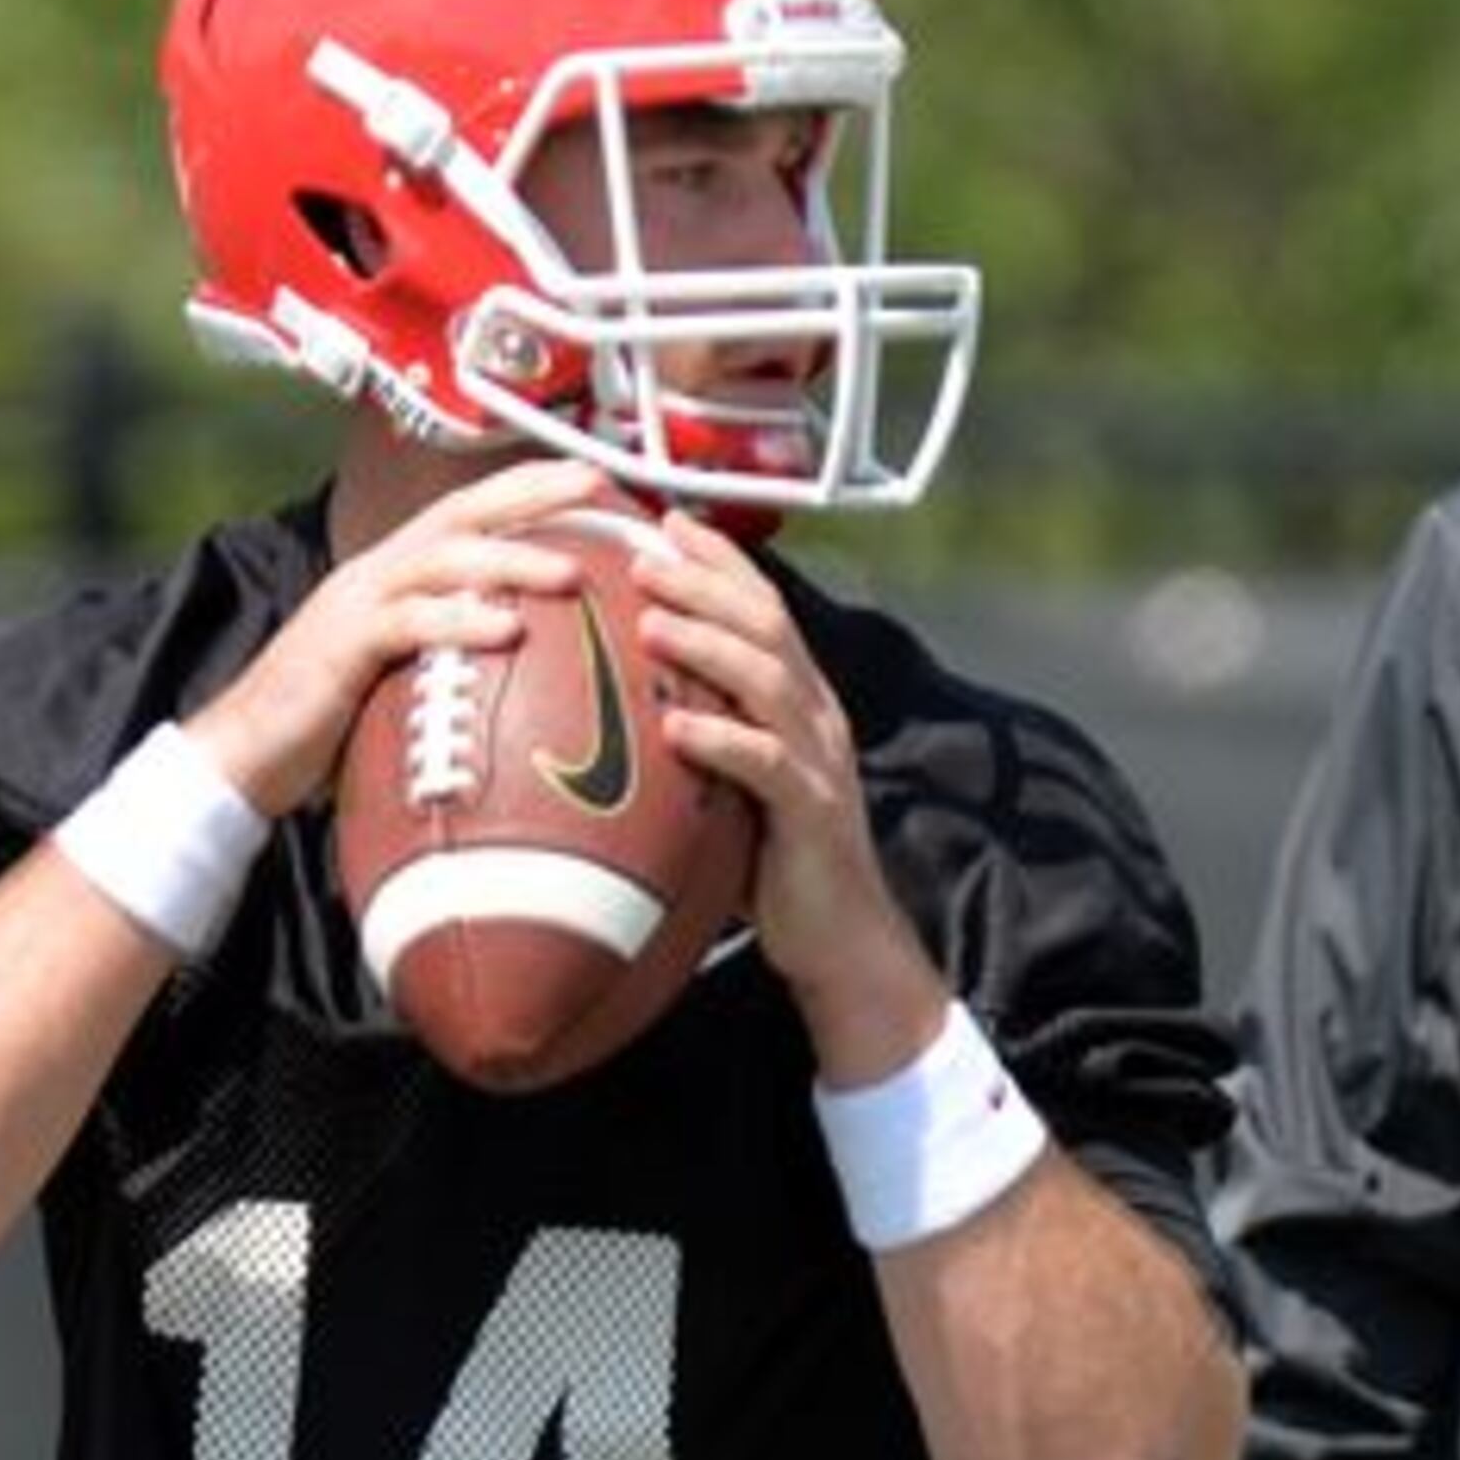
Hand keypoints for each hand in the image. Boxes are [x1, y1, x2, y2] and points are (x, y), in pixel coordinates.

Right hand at [184, 458, 609, 816]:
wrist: (247, 753)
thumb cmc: (334, 722)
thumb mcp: (412, 678)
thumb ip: (462, 659)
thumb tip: (537, 667)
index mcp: (401, 576)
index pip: (470, 513)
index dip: (528, 489)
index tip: (593, 480)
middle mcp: (380, 574)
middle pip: (463, 513)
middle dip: (531, 494)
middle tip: (596, 487)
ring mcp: (358, 603)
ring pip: (442, 560)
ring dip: (511, 559)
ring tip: (572, 571)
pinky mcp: (342, 646)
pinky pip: (408, 624)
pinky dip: (461, 622)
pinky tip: (508, 629)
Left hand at [620, 508, 947, 1080]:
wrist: (842, 939)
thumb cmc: (775, 863)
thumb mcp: (733, 783)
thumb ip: (697, 735)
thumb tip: (617, 702)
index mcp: (800, 700)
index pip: (764, 607)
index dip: (718, 559)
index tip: (661, 519)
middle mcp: (816, 716)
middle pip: (765, 625)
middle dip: (704, 581)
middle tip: (641, 552)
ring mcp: (819, 760)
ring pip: (768, 680)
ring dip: (707, 643)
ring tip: (649, 619)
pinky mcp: (812, 812)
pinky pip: (766, 764)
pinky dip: (720, 738)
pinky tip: (674, 724)